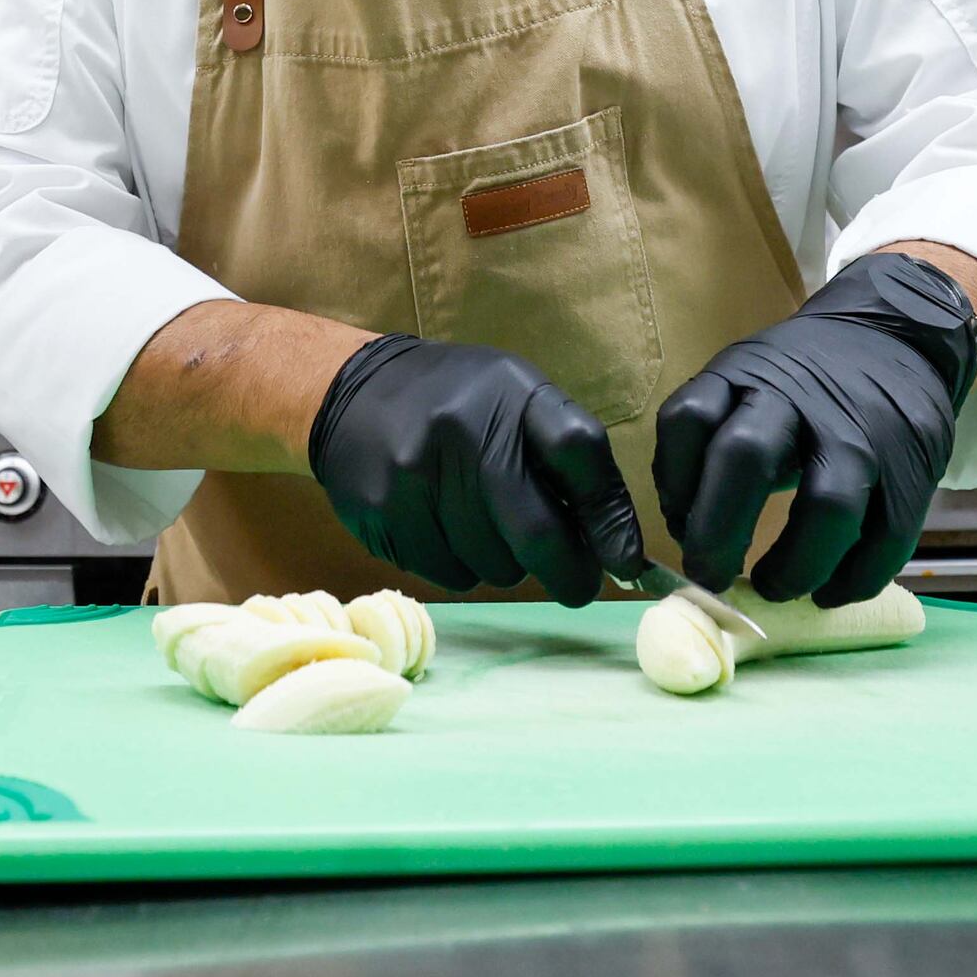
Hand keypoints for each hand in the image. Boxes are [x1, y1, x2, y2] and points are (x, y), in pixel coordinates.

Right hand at [304, 334, 644, 605]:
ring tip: (486, 529)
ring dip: (506, 565)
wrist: (349, 392)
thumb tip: (616, 548)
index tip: (627, 560)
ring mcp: (418, 475)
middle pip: (536, 533)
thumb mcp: (516, 402)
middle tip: (576, 584)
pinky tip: (445, 531)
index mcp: (511, 394)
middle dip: (568, 572)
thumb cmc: (457, 404)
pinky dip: (461, 567)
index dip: (610, 516)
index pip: (579, 451)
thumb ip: (566, 462)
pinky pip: (449, 574)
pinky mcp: (384, 513)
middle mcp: (463, 430)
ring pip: (493, 566)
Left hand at [653, 252, 976, 605]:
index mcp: (745, 375)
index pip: (689, 418)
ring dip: (793, 566)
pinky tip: (827, 593)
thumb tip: (686, 531)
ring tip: (774, 588)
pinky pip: (884, 541)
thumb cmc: (803, 381)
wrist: (898, 336)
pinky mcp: (912, 472)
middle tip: (710, 577)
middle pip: (747, 458)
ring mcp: (861, 436)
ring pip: (827, 507)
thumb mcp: (746, 382)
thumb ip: (711, 441)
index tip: (679, 528)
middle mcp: (800, 400)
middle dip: (718, 530)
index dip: (674, 483)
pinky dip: (851, 582)